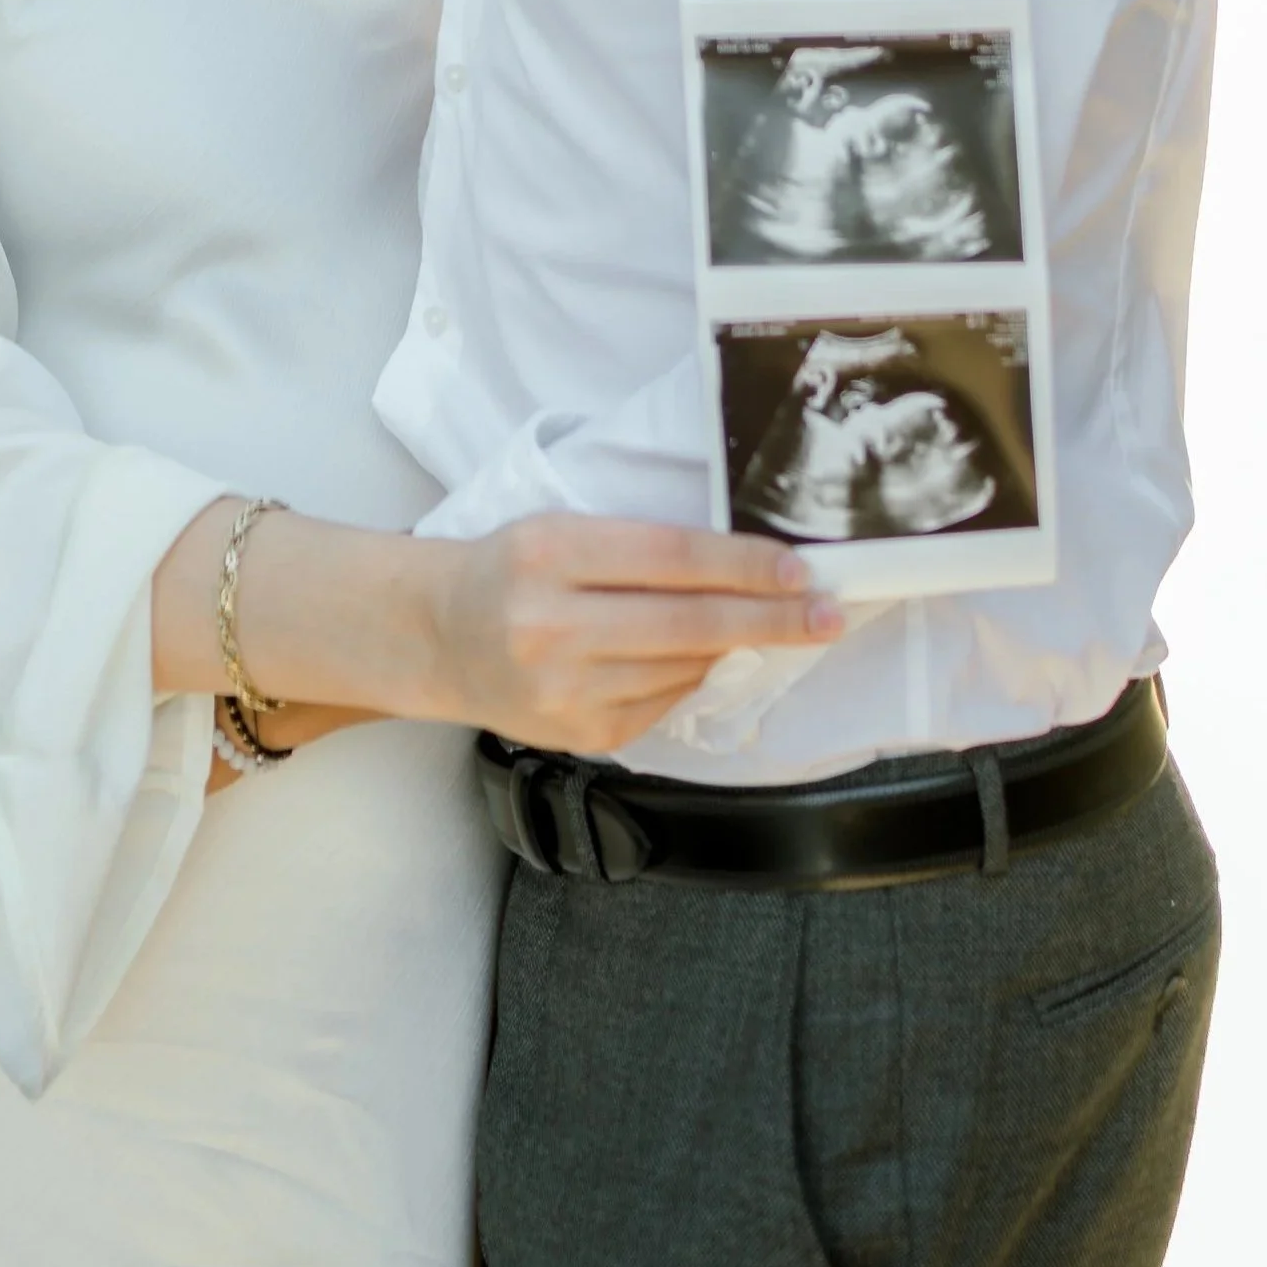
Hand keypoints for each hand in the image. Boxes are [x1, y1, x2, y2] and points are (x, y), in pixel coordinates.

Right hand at [419, 516, 840, 756]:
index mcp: (550, 554)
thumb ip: (640, 549)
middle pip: (690, 623)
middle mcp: (552, 625)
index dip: (746, 566)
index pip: (673, 558)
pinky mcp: (579, 734)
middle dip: (772, 619)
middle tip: (827, 615)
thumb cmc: (510, 571)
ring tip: (754, 627)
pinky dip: (688, 678)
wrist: (438, 637)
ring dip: (731, 648)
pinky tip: (680, 660)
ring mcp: (565, 689)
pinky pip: (665, 703)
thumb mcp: (559, 532)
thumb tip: (748, 572)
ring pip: (685, 668)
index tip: (802, 571)